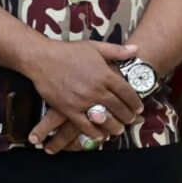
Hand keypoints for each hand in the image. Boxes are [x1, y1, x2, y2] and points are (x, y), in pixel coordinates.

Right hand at [23, 40, 142, 145]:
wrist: (42, 58)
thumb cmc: (68, 51)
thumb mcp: (94, 46)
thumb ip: (116, 51)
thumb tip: (136, 50)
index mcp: (105, 74)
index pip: (128, 93)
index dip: (136, 102)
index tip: (139, 107)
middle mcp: (97, 90)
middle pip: (119, 108)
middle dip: (128, 116)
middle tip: (130, 120)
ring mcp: (83, 101)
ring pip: (105, 119)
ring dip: (114, 127)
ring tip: (118, 129)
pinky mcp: (69, 110)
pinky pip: (85, 126)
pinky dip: (95, 133)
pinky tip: (100, 135)